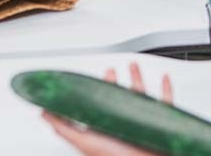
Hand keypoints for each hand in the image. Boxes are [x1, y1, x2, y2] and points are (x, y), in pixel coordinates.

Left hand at [42, 63, 172, 155]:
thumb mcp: (85, 142)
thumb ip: (64, 128)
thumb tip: (44, 114)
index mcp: (109, 130)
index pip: (100, 106)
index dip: (95, 91)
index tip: (90, 80)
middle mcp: (126, 126)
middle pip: (120, 100)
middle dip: (115, 83)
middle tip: (110, 71)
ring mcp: (145, 124)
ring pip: (142, 98)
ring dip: (138, 80)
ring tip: (133, 67)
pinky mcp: (163, 124)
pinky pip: (166, 104)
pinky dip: (166, 90)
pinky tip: (164, 80)